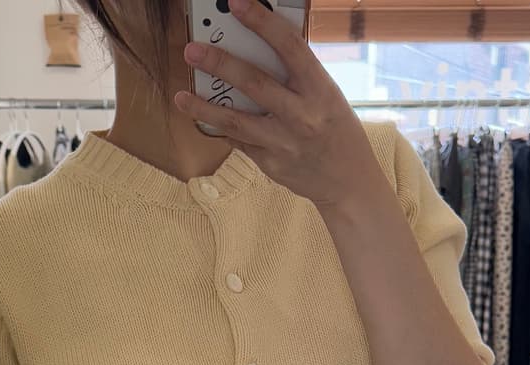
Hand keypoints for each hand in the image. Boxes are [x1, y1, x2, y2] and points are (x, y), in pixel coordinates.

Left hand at [176, 0, 378, 209]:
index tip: (237, 3)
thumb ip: (296, 75)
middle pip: (254, 83)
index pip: (288, 47)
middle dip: (219, 64)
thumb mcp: (327, 95)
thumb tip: (256, 46)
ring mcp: (284, 143)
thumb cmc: (336, 129)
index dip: (261, 22)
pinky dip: (221, 128)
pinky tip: (204, 118)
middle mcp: (302, 116)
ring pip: (235, 122)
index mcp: (319, 90)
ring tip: (181, 97)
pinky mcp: (271, 164)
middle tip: (192, 51)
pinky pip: (239, 141)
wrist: (348, 182)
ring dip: (204, 108)